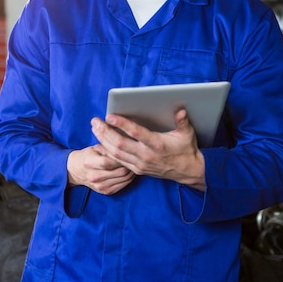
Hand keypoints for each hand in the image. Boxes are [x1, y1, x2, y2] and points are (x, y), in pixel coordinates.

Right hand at [67, 145, 135, 194]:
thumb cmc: (88, 155)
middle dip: (131, 163)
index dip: (122, 156)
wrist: (76, 171)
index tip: (129, 150)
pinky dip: (130, 177)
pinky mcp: (106, 192)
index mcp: (89, 163)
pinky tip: (131, 170)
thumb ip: (109, 147)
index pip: (109, 162)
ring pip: (124, 178)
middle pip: (120, 171)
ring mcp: (100, 186)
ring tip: (135, 162)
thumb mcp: (95, 148)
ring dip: (133, 170)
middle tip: (136, 156)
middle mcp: (94, 177)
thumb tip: (125, 144)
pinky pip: (124, 185)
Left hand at [91, 109, 205, 190]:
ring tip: (95, 128)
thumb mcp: (187, 134)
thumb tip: (180, 110)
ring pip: (116, 154)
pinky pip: (118, 161)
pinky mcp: (137, 170)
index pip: (136, 133)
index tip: (110, 116)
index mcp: (157, 145)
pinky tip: (100, 143)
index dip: (122, 124)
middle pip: (120, 144)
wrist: (188, 172)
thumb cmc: (186, 149)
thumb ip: (183, 121)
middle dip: (105, 132)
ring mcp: (140, 164)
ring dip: (103, 140)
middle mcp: (146, 156)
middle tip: (95, 121)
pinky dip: (107, 152)